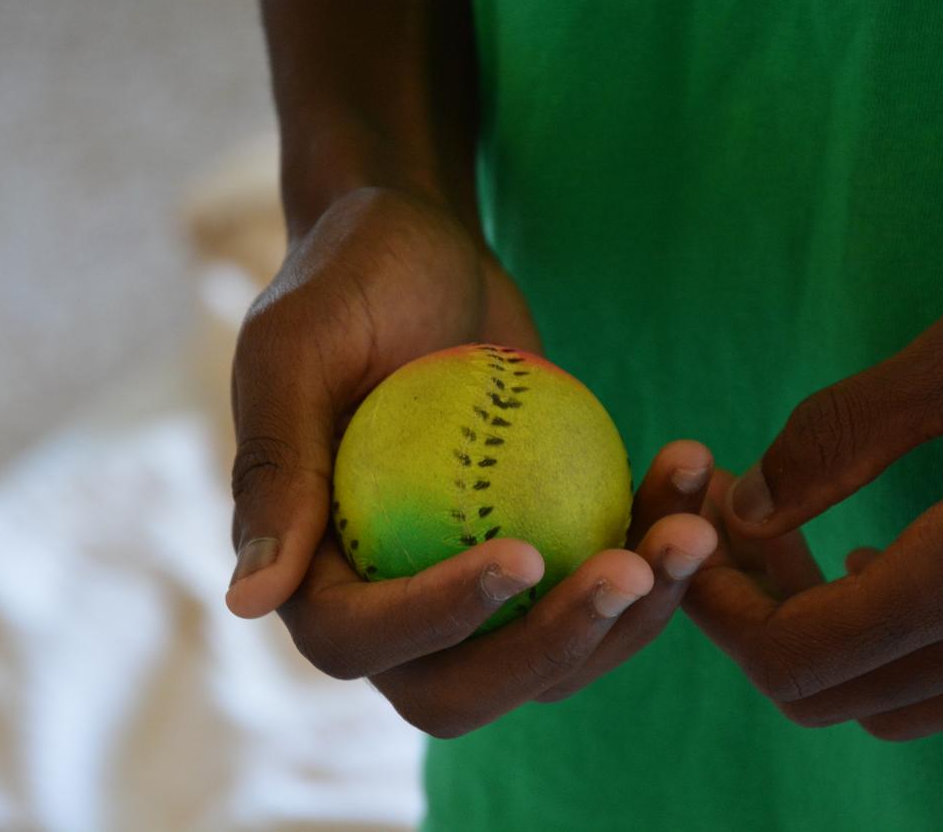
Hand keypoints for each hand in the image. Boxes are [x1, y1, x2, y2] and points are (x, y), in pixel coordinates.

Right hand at [227, 187, 717, 735]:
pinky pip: (597, 589)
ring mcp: (469, 590)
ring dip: (631, 612)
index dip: (441, 618)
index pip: (361, 639)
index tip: (523, 552)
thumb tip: (249, 604)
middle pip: (464, 688)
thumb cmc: (350, 281)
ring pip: (548, 657)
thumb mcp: (297, 346)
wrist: (422, 254)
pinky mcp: (539, 554)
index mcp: (310, 573)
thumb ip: (274, 468)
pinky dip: (653, 554)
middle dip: (554, 647)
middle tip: (633, 566)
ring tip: (694, 525)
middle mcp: (386, 604)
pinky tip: (692, 482)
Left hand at [686, 235, 942, 739]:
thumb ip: (844, 433)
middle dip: (759, 620)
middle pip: (831, 694)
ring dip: (825, 638)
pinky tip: (891, 557)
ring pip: (894, 707)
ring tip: (808, 537)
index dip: (718, 609)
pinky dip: (897, 650)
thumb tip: (744, 500)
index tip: (692, 535)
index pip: (798, 655)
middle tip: (745, 524)